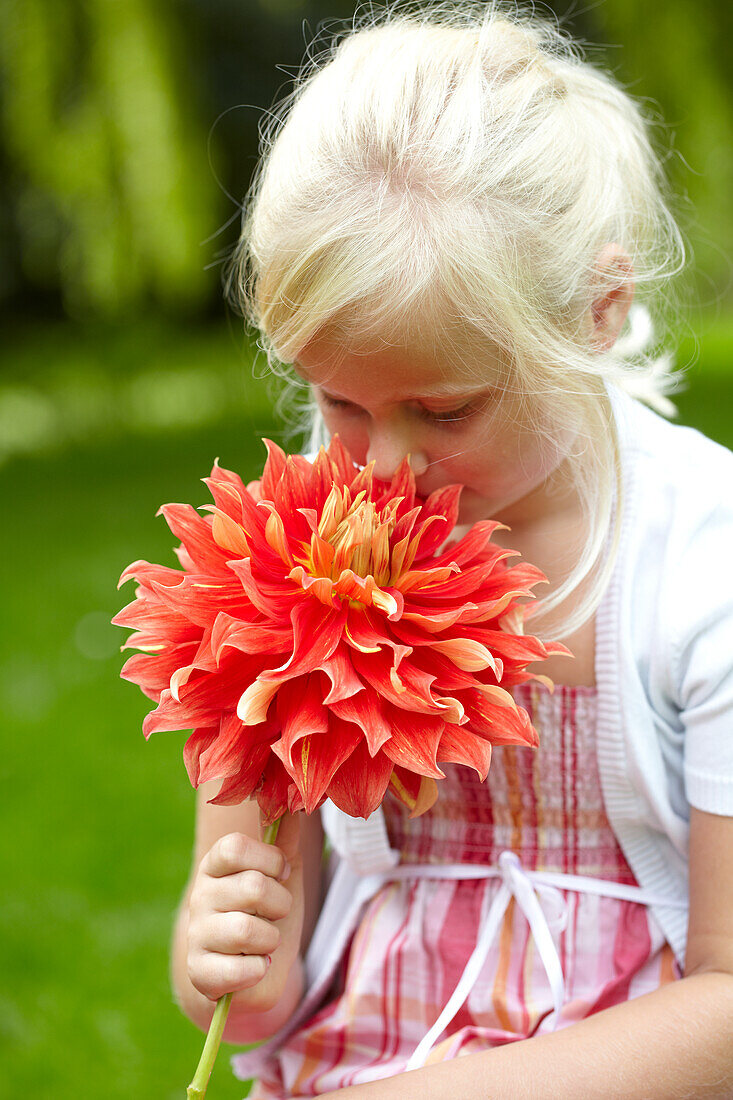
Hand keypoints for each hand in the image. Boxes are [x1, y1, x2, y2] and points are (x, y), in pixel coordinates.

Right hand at [186, 815, 301, 1008]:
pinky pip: (238, 970)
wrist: (260, 969)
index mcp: (215, 865)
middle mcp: (200, 895)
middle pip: (252, 887)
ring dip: (270, 939)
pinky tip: (255, 966)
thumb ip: (285, 839)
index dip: (269, 859)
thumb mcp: (283, 874)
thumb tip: (294, 803)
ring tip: (265, 941)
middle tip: (274, 913)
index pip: (235, 847)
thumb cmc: (270, 913)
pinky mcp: (198, 972)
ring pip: (245, 929)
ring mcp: (196, 934)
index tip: (281, 874)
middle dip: (279, 903)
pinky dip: (258, 970)